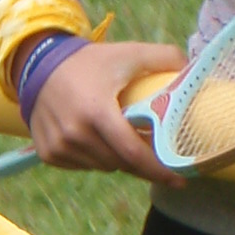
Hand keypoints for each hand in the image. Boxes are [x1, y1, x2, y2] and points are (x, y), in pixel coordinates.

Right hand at [27, 38, 187, 185]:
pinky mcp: (49, 154)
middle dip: (140, 160)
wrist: (39, 66)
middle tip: (152, 149)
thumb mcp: (127, 54)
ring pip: (104, 167)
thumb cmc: (90, 62)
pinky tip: (97, 138)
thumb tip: (194, 69)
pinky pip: (84, 166)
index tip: (180, 179)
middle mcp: (74, 133)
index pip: (132, 153)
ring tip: (120, 136)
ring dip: (117, 158)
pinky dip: (96, 157)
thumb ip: (164, 57)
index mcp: (96, 111)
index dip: (158, 170)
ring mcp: (59, 146)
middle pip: (121, 163)